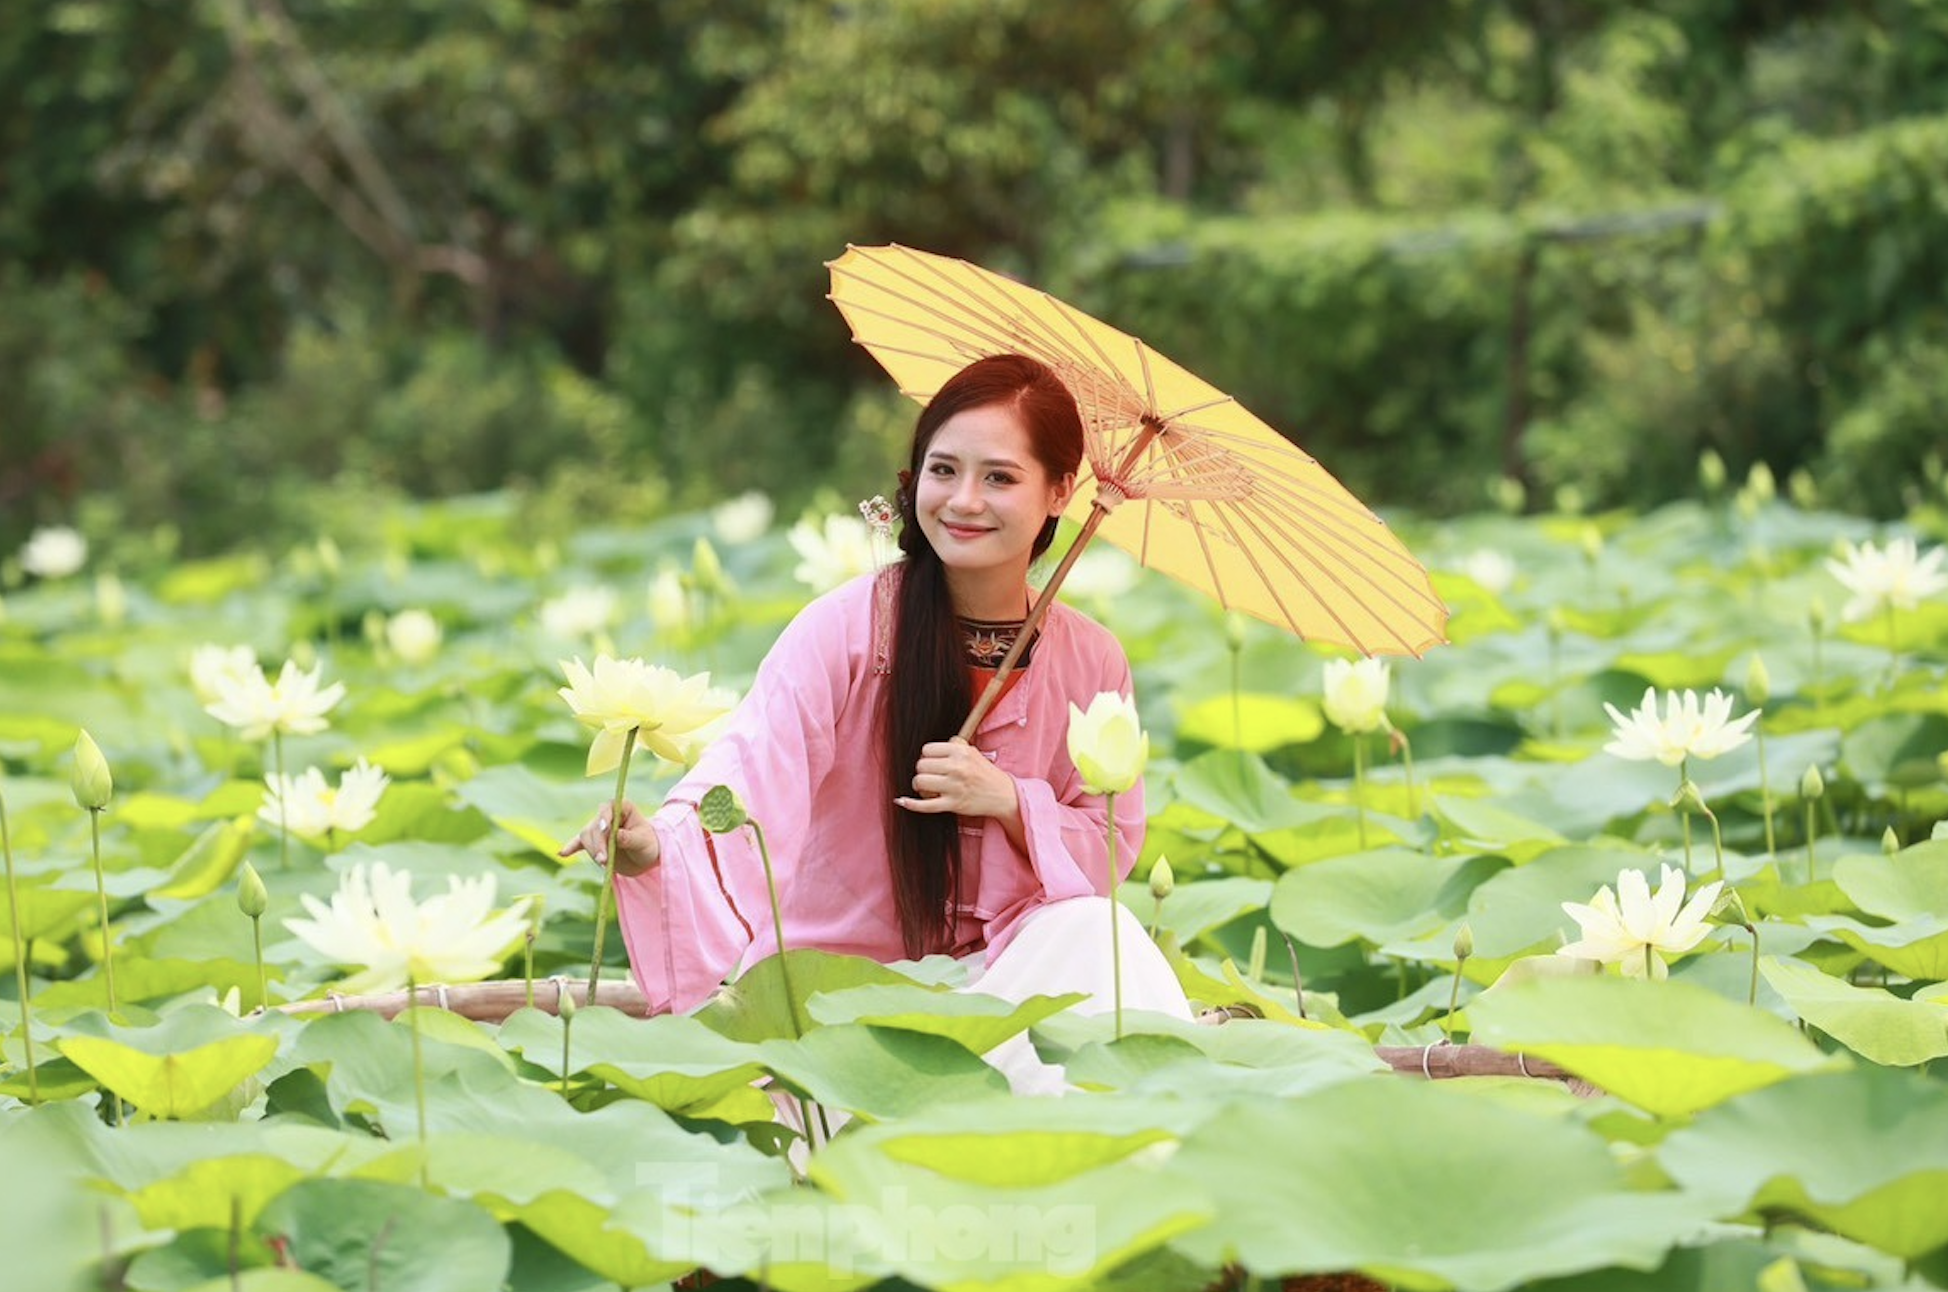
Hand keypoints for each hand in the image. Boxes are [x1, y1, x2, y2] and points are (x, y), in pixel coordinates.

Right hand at [558, 799, 661, 875]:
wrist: (644, 857)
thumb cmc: (648, 844)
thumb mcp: (643, 842)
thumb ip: (630, 838)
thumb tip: (618, 835)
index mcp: (622, 808)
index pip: (608, 808)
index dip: (604, 817)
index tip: (605, 829)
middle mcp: (607, 816)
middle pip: (594, 826)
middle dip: (598, 843)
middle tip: (605, 859)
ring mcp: (598, 829)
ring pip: (586, 837)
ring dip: (593, 850)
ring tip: (603, 863)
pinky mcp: (593, 843)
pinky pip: (578, 843)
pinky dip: (570, 847)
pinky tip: (562, 854)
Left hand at [896, 737, 1018, 820]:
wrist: (1002, 794)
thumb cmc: (984, 772)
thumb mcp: (972, 751)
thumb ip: (952, 746)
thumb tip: (928, 750)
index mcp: (961, 752)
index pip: (927, 749)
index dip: (926, 756)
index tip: (932, 763)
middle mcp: (957, 768)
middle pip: (921, 765)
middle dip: (922, 771)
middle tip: (931, 775)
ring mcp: (954, 787)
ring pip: (919, 782)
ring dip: (919, 785)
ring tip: (927, 786)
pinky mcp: (953, 804)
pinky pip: (925, 805)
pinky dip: (911, 804)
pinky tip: (902, 801)